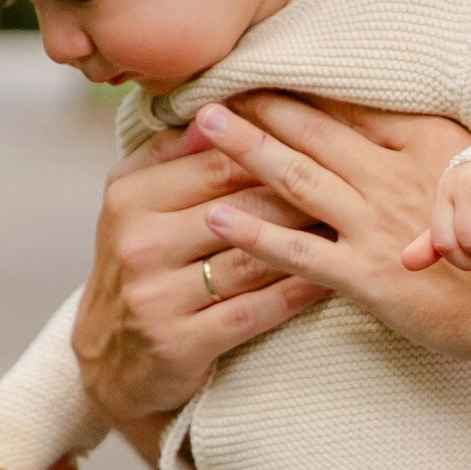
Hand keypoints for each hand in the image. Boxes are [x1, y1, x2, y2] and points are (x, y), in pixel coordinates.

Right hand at [70, 120, 325, 435]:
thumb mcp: (137, 204)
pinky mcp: (180, 342)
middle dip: (304, 192)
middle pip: (242, 205)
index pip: (219, 160)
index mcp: (130, 195)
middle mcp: (138, 241)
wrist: (110, 362)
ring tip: (356, 226)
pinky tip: (331, 281)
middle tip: (360, 181)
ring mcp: (156, 295)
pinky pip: (254, 310)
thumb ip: (173, 156)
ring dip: (309, 241)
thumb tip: (217, 108)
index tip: (328, 140)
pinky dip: (296, 293)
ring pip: (253, 257)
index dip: (278, 148)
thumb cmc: (140, 267)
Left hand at [196, 96, 470, 365]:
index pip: (353, 105)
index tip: (267, 69)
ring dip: (245, 148)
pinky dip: (252, 235)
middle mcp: (394, 175)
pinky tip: (216, 220)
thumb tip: (415, 128)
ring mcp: (376, 223)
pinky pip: (297, 250)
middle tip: (213, 82)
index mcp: (426, 143)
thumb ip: (443, 149)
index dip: (306, 87)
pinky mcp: (364, 274)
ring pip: (296, 176)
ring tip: (203, 125)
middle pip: (314, 129)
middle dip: (260, 104)